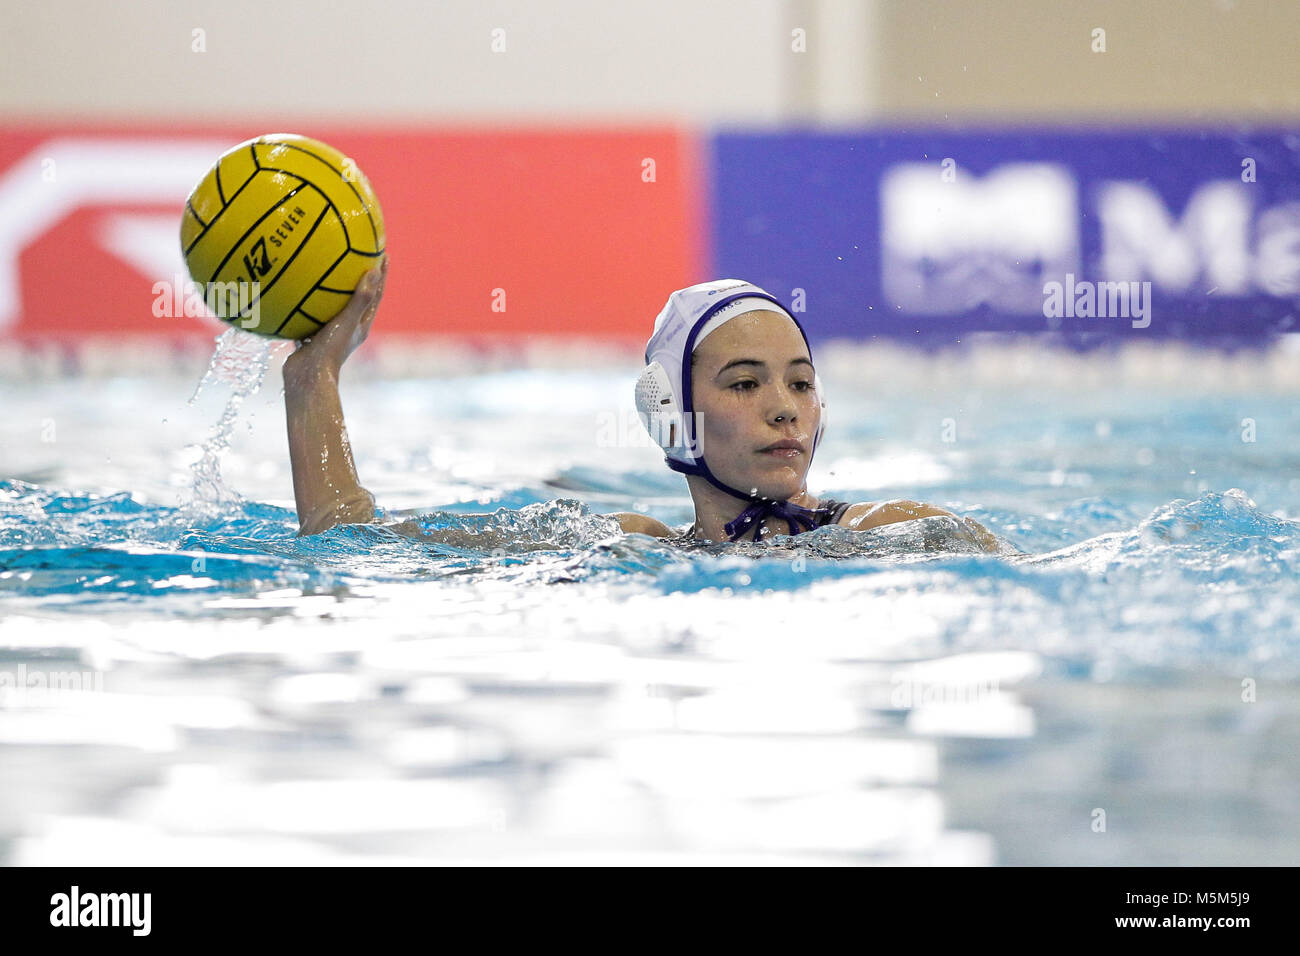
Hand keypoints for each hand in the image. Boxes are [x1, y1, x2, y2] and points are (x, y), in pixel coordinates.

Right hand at [285, 254, 387, 378]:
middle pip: (358, 297)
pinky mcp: (312, 336)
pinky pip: (309, 313)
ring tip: (326, 265)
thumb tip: (373, 272)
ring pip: (333, 305)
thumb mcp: (347, 322)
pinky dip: (306, 300)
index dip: (381, 274)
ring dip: (332, 288)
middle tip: (358, 254)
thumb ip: (360, 299)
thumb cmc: (330, 351)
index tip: (383, 253)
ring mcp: (330, 332)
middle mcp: (348, 328)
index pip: (376, 294)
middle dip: (359, 276)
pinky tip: (295, 286)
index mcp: (361, 325)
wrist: (307, 377)